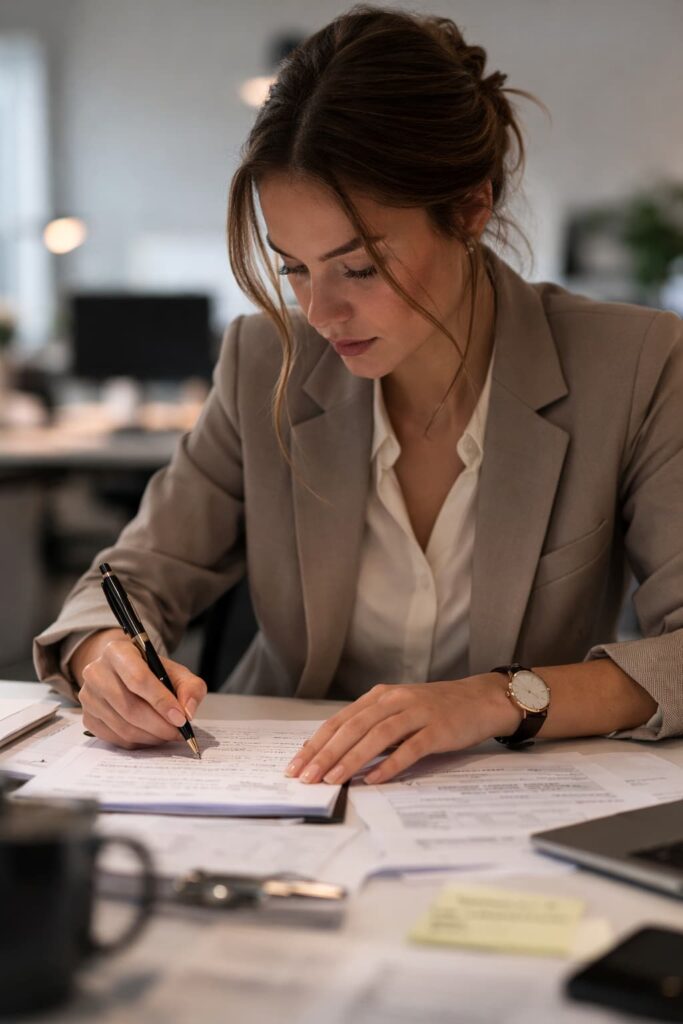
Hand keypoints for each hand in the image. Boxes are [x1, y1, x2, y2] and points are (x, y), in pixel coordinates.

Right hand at [73, 629, 207, 749]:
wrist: (123, 673)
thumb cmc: (151, 672)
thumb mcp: (175, 672)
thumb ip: (190, 687)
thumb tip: (188, 711)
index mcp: (117, 651)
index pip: (138, 679)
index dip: (161, 701)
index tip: (181, 718)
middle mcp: (96, 672)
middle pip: (130, 707)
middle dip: (159, 725)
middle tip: (178, 732)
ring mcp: (88, 697)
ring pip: (123, 726)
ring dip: (151, 736)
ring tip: (168, 734)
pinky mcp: (88, 718)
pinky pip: (115, 738)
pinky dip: (138, 742)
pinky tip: (152, 736)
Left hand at [285, 676, 520, 784]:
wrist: (480, 699)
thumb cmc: (436, 709)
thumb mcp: (399, 710)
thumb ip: (372, 726)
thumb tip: (337, 755)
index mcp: (380, 696)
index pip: (339, 721)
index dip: (316, 743)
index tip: (296, 765)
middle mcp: (394, 700)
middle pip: (352, 728)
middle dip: (325, 754)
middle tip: (307, 777)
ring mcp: (416, 713)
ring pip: (376, 736)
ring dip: (351, 759)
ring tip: (332, 780)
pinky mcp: (438, 729)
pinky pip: (410, 748)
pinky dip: (390, 764)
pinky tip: (374, 779)